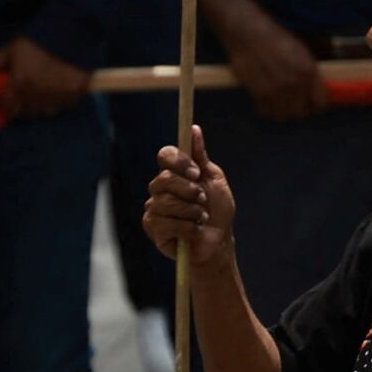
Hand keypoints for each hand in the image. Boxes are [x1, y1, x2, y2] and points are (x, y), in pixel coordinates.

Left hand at [1, 35, 91, 117]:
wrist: (70, 34)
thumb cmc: (37, 42)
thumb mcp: (11, 50)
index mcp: (20, 85)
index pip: (10, 107)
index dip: (10, 103)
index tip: (12, 97)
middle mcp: (37, 96)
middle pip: (28, 112)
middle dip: (25, 105)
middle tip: (28, 93)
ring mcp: (56, 98)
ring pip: (45, 112)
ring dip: (42, 105)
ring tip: (43, 92)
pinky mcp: (73, 97)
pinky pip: (62, 107)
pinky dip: (59, 102)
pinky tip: (58, 89)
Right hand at [142, 128, 235, 266]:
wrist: (218, 242)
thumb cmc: (217, 211)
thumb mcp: (214, 179)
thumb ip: (201, 157)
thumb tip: (194, 129)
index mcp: (174, 173)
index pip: (165, 155)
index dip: (179, 161)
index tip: (196, 172)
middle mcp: (160, 188)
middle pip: (164, 178)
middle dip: (188, 190)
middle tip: (202, 199)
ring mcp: (154, 207)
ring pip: (166, 201)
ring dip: (191, 211)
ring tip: (201, 218)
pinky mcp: (152, 227)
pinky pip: (165, 221)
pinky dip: (186, 227)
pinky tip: (194, 231)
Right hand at [218, 1, 326, 120]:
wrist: (249, 33)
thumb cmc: (275, 39)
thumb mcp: (300, 51)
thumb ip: (310, 73)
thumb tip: (316, 90)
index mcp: (308, 71)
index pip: (321, 102)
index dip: (318, 105)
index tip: (314, 104)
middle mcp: (294, 83)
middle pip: (301, 113)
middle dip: (299, 108)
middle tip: (294, 101)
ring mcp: (276, 90)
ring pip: (284, 116)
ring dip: (283, 111)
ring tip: (280, 101)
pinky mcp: (258, 93)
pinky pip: (266, 112)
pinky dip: (266, 109)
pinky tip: (266, 98)